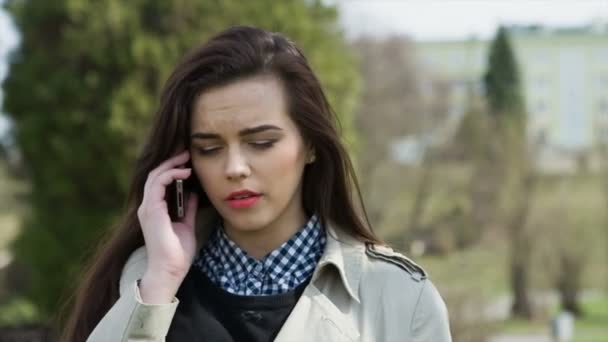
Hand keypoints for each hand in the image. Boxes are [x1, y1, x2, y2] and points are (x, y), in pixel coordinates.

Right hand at [136, 150, 198, 302]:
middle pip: (156, 175)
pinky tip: (184, 172)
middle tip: (186, 153)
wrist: (170, 270)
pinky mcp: (151, 210)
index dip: (172, 169)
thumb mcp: (186, 225)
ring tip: (186, 158)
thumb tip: (192, 194)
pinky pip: (158, 184)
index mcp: (154, 210)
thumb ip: (187, 209)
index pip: (159, 182)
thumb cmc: (177, 253)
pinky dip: (171, 175)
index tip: (188, 162)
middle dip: (171, 162)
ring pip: (155, 176)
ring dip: (171, 164)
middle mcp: (148, 207)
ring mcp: (147, 208)